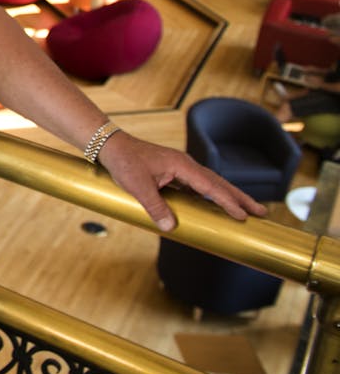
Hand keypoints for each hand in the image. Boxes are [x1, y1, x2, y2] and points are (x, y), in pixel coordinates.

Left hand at [98, 131, 265, 232]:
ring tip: (244, 212)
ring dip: (226, 197)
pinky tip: (213, 207)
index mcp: (182, 165)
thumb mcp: (137, 186)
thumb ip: (154, 206)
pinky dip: (209, 196)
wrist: (110, 146)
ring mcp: (180, 169)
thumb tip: (170, 227)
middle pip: (218, 183)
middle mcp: (186, 165)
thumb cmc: (124, 162)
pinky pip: (197, 187)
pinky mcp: (173, 173)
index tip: (244, 215)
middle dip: (240, 198)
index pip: (211, 186)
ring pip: (209, 185)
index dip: (228, 201)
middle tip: (261, 213)